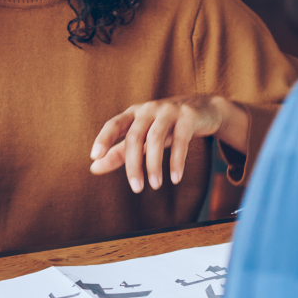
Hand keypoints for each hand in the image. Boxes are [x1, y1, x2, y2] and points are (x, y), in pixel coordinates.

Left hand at [90, 95, 247, 192]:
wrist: (204, 109)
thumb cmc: (166, 126)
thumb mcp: (142, 136)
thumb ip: (119, 152)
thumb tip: (93, 168)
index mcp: (134, 114)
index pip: (114, 124)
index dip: (103, 139)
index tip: (94, 156)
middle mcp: (149, 110)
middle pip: (135, 136)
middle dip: (133, 164)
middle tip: (136, 188)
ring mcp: (169, 111)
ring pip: (156, 138)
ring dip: (154, 164)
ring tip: (155, 185)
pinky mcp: (188, 118)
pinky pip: (181, 140)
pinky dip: (177, 160)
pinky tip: (175, 178)